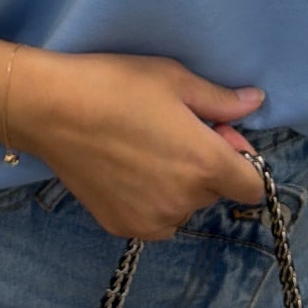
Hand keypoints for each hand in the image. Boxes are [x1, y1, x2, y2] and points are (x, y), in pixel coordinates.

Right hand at [14, 49, 267, 241]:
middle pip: (215, 192)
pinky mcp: (122, 227)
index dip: (242, 159)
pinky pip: (154, 218)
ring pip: (183, 207)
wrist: (52, 110)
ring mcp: (151, 220)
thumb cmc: (116, 86)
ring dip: (178, 186)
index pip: (252, 186)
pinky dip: (151, 199)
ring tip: (145, 149)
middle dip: (205, 165)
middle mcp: (183, 202)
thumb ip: (221, 100)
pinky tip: (126, 168)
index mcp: (204, 165)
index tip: (216, 134)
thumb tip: (255, 102)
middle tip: (172, 131)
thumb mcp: (175, 80)